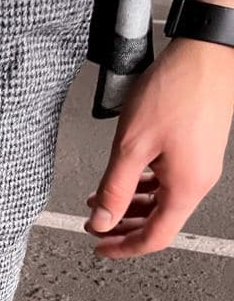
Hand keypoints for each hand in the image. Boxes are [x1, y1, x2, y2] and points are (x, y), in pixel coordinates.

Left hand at [84, 32, 233, 257]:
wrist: (207, 52)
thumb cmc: (177, 90)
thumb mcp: (132, 146)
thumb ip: (114, 190)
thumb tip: (102, 221)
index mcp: (185, 188)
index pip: (154, 238)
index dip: (123, 248)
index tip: (99, 247)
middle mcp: (198, 181)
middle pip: (157, 222)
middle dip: (122, 227)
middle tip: (95, 225)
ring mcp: (199, 165)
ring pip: (161, 201)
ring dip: (130, 204)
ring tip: (101, 200)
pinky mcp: (197, 149)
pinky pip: (168, 180)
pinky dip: (144, 186)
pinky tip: (127, 178)